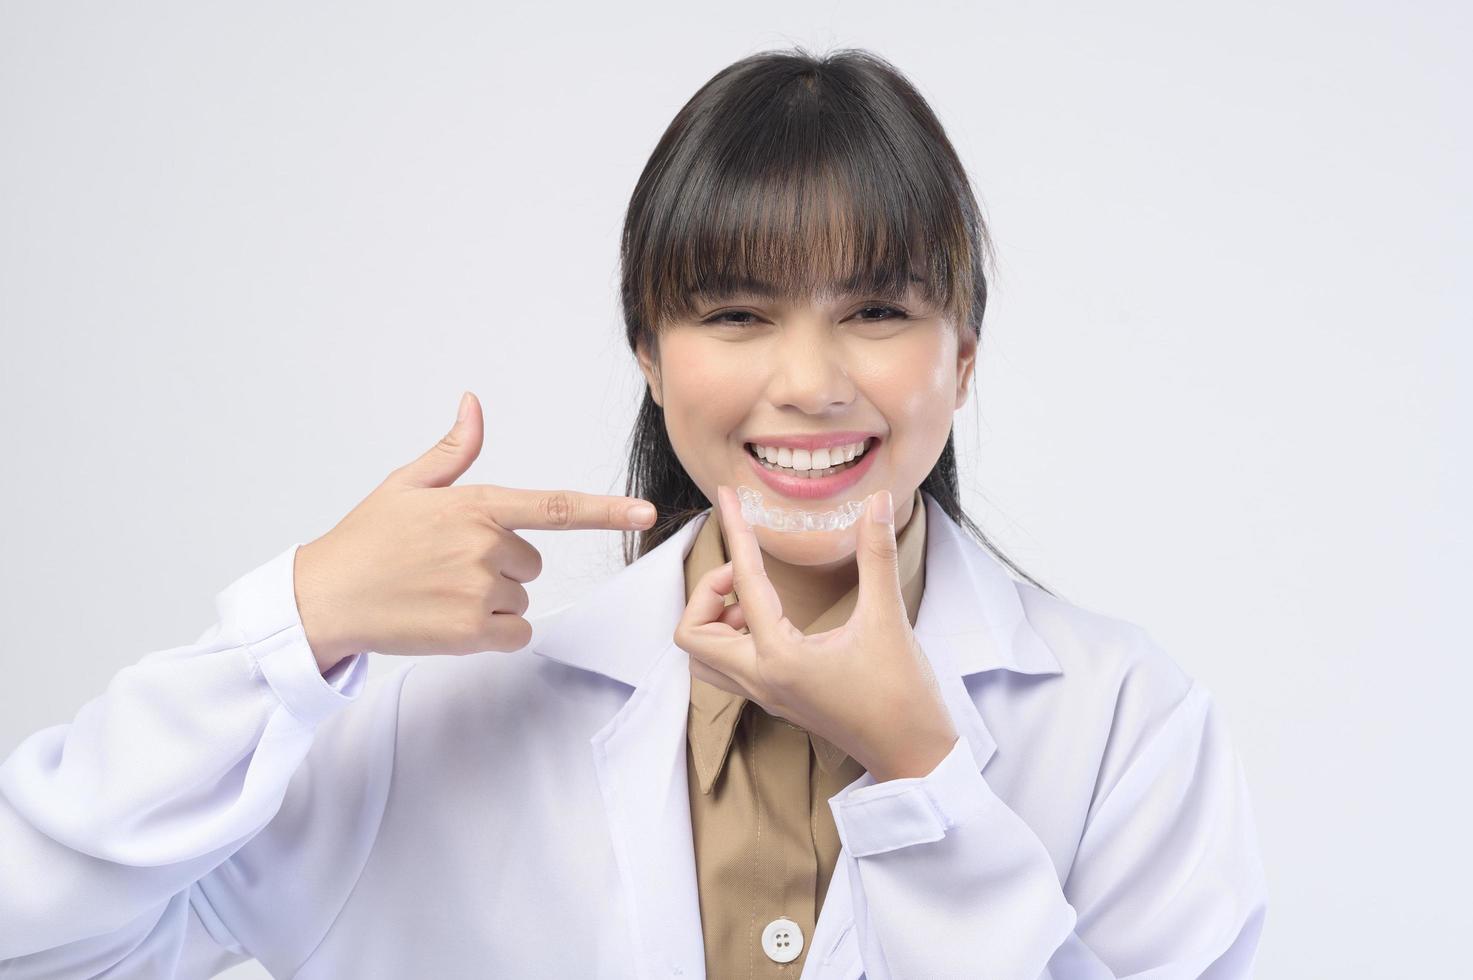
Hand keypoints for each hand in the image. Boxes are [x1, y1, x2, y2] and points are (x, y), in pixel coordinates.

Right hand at [293, 392, 657, 672]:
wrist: (323, 598)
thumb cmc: (366, 540)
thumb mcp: (407, 485)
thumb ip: (453, 451)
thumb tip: (473, 404)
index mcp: (477, 505)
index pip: (557, 507)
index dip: (607, 510)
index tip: (646, 512)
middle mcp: (485, 546)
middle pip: (532, 562)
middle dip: (500, 566)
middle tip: (447, 567)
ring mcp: (481, 592)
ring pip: (521, 598)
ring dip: (492, 600)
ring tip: (439, 593)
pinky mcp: (473, 632)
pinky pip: (516, 632)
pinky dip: (492, 633)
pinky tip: (450, 620)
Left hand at [675, 484, 957, 782]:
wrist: (914, 755)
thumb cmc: (903, 695)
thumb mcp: (889, 619)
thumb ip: (877, 555)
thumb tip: (879, 502)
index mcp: (780, 658)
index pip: (744, 583)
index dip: (736, 533)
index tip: (727, 499)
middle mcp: (761, 679)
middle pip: (692, 634)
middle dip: (707, 593)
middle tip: (746, 570)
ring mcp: (765, 695)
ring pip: (702, 658)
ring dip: (713, 621)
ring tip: (753, 598)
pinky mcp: (775, 701)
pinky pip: (726, 670)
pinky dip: (729, 640)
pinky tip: (769, 621)